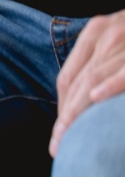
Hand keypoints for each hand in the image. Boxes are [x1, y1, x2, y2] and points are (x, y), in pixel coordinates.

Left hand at [51, 10, 124, 155]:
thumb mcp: (118, 39)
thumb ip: (101, 61)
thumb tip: (87, 97)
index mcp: (94, 33)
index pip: (68, 76)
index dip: (61, 106)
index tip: (59, 132)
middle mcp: (104, 35)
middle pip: (76, 81)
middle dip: (66, 116)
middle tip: (58, 143)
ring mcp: (122, 39)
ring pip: (93, 78)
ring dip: (79, 110)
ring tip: (70, 136)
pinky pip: (123, 71)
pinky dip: (109, 84)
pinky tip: (96, 98)